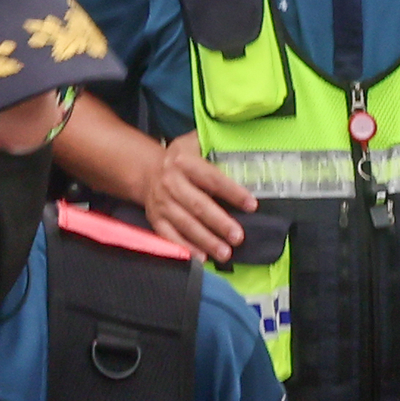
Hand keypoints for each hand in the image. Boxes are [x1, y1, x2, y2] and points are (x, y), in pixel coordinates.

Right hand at [139, 136, 257, 262]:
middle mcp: (170, 182)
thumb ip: (214, 146)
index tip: (251, 205)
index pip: (212, 178)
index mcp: (183, 161)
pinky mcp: (155, 219)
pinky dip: (186, 248)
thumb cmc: (181, 159)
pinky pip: (170, 236)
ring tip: (225, 252)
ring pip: (185, 224)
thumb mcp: (194, 142)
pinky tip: (202, 257)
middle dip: (219, 223)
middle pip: (197, 205)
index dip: (232, 192)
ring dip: (206, 240)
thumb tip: (242, 150)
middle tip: (238, 236)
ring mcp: (161, 203)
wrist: (148, 171)